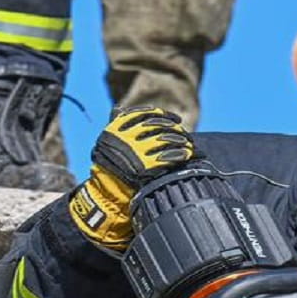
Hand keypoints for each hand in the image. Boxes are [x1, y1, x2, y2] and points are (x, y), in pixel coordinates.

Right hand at [68, 107, 195, 248]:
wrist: (108, 190)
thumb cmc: (110, 164)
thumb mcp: (108, 141)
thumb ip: (114, 124)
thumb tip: (118, 107)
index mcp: (116, 128)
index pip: (146, 114)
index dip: (164, 115)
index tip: (175, 119)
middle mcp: (126, 137)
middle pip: (159, 126)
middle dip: (175, 129)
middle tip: (185, 134)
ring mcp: (136, 152)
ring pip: (166, 140)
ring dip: (181, 141)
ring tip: (188, 144)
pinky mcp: (146, 167)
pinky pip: (169, 156)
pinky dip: (181, 154)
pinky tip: (187, 155)